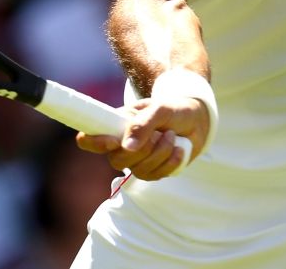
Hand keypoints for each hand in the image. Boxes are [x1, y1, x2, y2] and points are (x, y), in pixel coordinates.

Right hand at [75, 96, 209, 180]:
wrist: (196, 120)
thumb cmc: (173, 110)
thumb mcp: (161, 109)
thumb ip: (143, 123)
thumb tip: (126, 147)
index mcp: (116, 126)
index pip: (89, 140)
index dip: (93, 143)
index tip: (113, 141)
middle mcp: (121, 146)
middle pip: (116, 160)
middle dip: (142, 149)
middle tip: (159, 132)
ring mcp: (136, 162)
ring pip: (139, 170)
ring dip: (161, 152)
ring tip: (172, 135)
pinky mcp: (153, 172)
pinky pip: (156, 176)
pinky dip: (171, 162)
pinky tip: (179, 149)